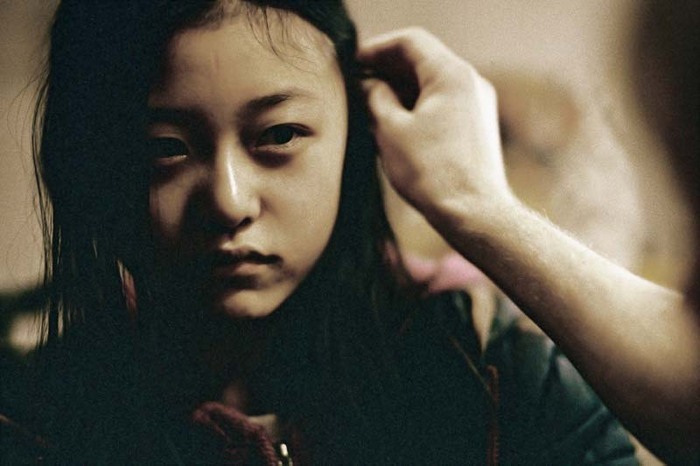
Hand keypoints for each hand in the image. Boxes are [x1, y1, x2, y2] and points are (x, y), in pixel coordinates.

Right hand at [359, 28, 512, 220]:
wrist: (473, 213)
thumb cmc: (432, 173)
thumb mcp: (391, 129)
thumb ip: (375, 97)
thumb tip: (368, 85)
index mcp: (451, 74)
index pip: (410, 42)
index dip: (377, 48)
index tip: (353, 62)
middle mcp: (470, 83)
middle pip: (422, 61)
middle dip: (387, 70)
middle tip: (357, 84)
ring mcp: (477, 105)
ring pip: (432, 85)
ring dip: (400, 91)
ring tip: (370, 109)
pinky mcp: (477, 127)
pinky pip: (443, 104)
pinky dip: (417, 107)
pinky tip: (394, 126)